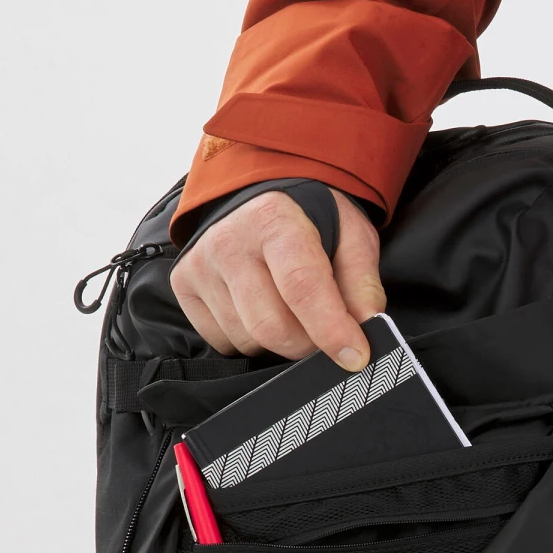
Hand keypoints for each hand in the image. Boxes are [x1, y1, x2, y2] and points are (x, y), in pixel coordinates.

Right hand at [171, 188, 383, 368]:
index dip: (331, 329)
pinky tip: (260, 307)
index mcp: (274, 221)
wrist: (259, 196)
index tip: (355, 357)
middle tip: (325, 334)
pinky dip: (250, 338)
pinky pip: (224, 341)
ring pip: (248, 340)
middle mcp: (229, 242)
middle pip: (272, 326)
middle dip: (308, 344)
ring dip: (279, 340)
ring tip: (289, 308)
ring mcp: (200, 265)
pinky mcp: (183, 286)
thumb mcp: (351, 235)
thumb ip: (362, 280)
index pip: (302, 286)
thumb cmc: (312, 220)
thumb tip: (368, 324)